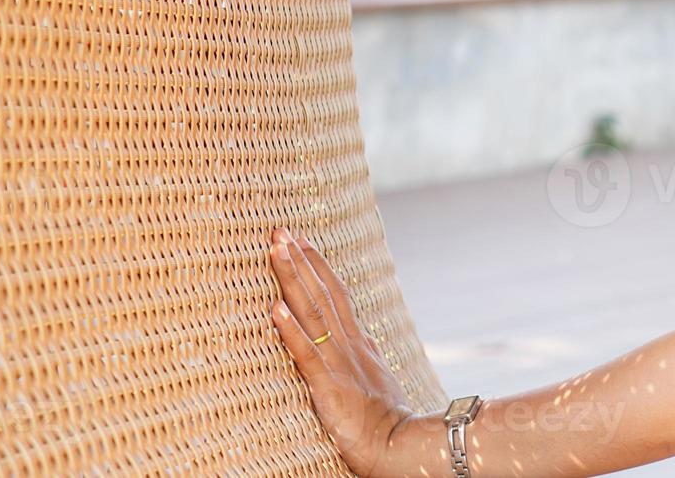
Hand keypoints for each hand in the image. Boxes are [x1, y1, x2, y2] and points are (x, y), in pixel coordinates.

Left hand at [268, 227, 416, 477]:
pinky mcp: (328, 385)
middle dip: (300, 260)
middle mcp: (349, 344)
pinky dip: (290, 328)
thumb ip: (362, 357)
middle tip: (280, 230)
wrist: (400, 444)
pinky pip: (306, 352)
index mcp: (359, 342)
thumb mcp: (375, 379)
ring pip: (312, 311)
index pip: (336, 295)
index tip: (302, 241)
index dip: (318, 267)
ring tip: (276, 250)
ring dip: (292, 279)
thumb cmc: (387, 421)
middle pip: (321, 293)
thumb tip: (359, 340)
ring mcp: (338, 362)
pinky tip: (274, 308)